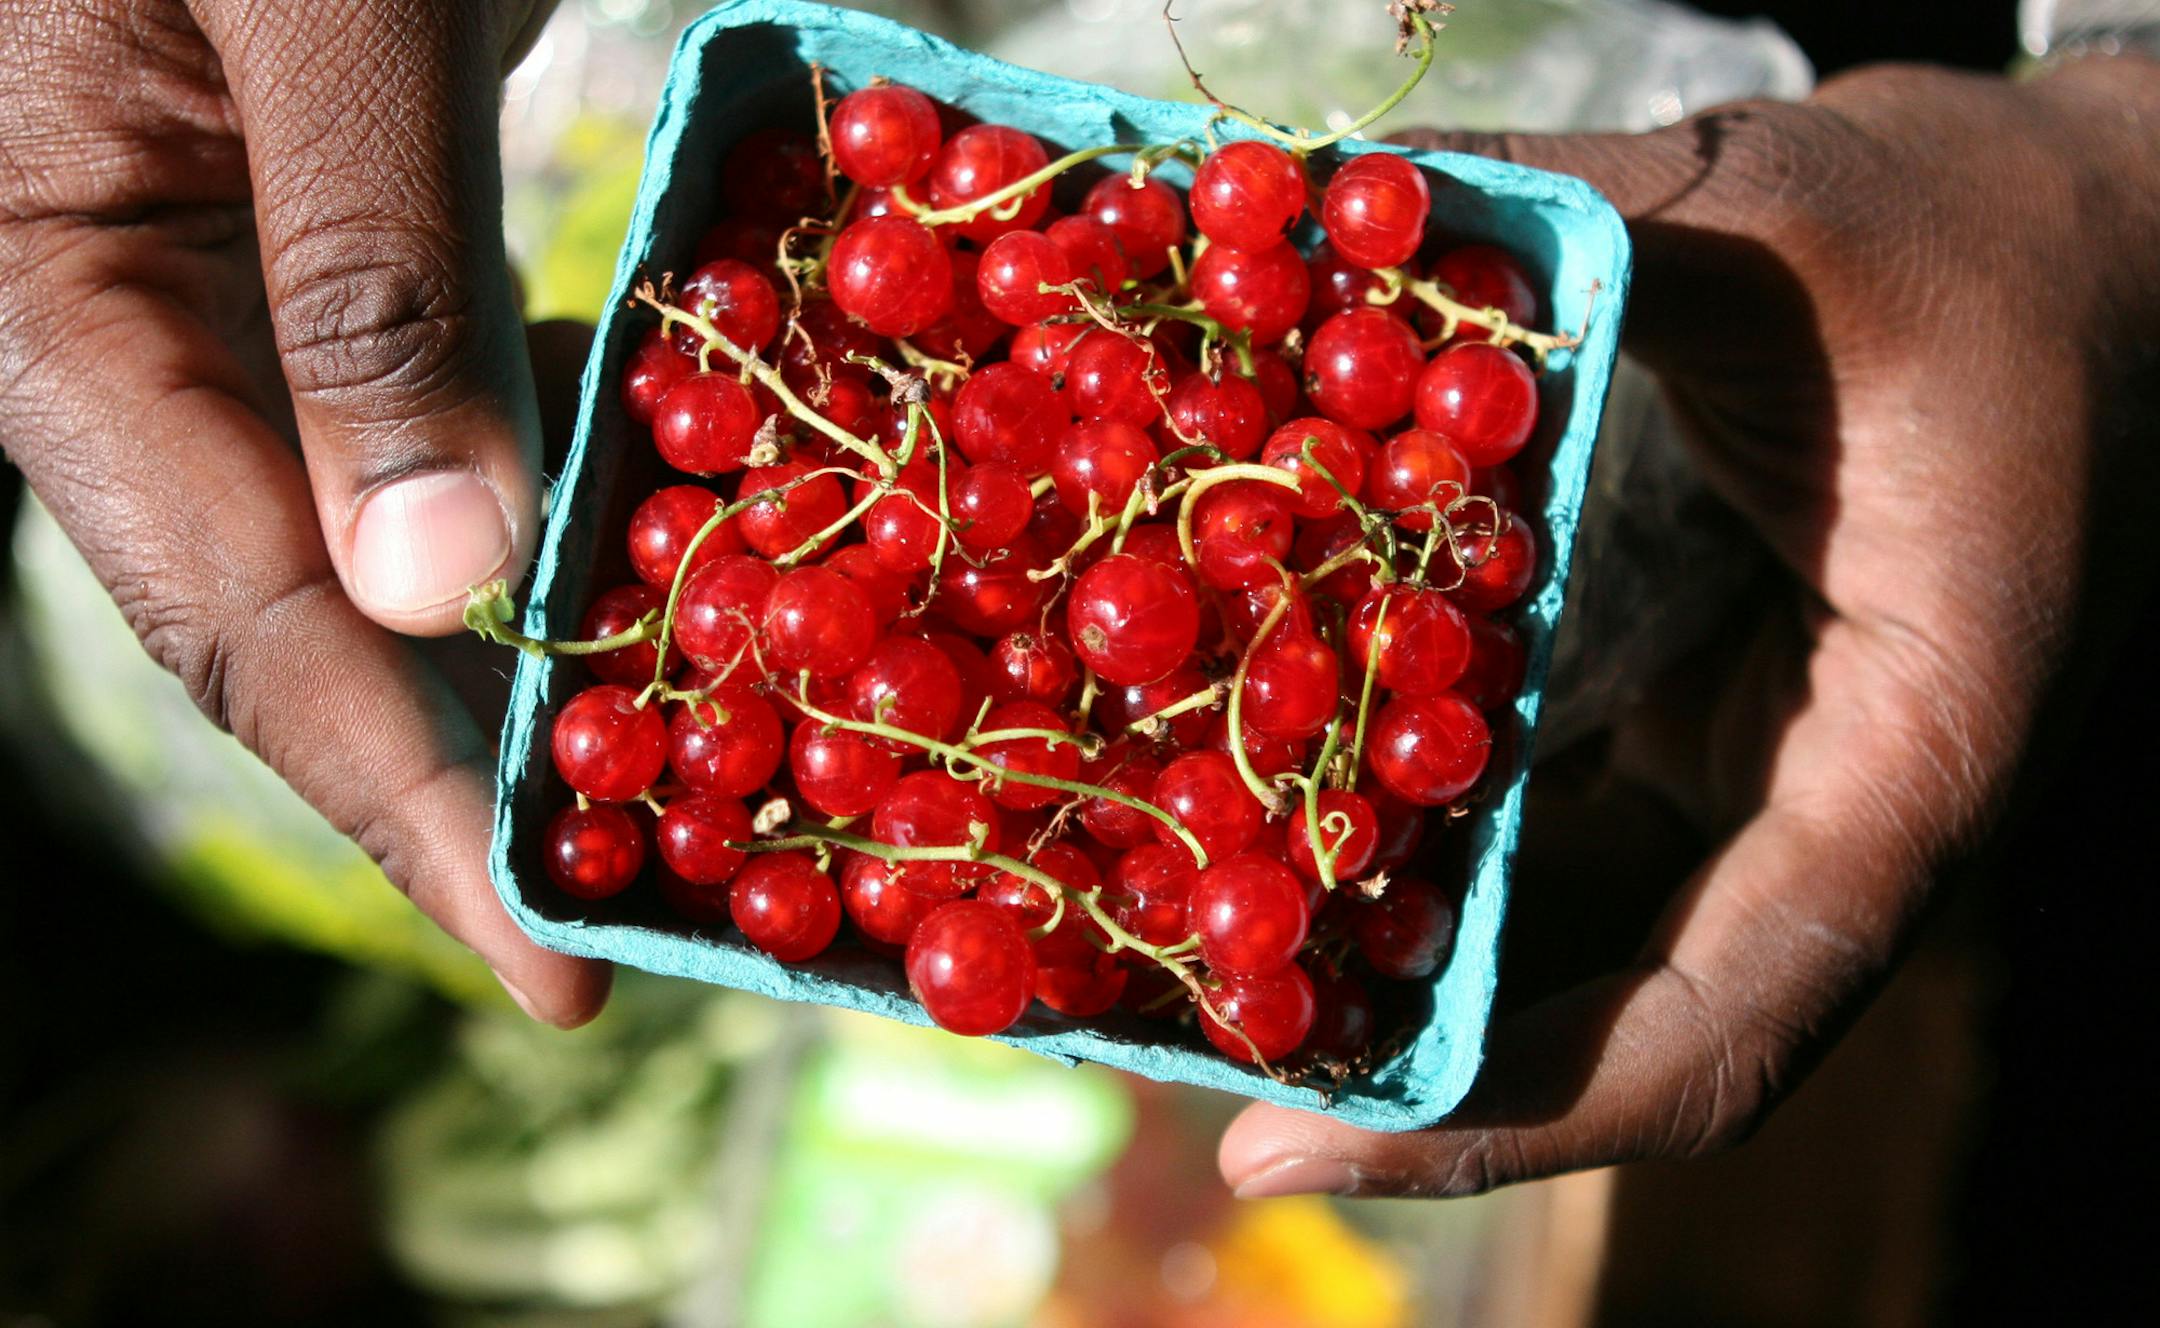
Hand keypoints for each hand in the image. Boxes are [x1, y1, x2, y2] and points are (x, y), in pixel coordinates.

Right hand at [0, 1, 608, 1024]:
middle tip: (652, 909)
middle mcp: (135, 335)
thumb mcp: (311, 8)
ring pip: (385, 531)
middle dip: (476, 778)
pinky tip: (663, 545)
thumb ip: (360, 282)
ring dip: (533, 657)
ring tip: (686, 775)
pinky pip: (446, 404)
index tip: (559, 963)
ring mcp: (237, 296)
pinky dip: (557, 488)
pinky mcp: (338, 239)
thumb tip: (436, 590)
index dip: (402, 812)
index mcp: (51, 303)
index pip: (244, 628)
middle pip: (310, 623)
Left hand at [1220, 57, 2159, 1196]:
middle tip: (1183, 1067)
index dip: (1502, 1117)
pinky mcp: (1718, 730)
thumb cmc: (1990, 233)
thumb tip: (1311, 207)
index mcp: (1908, 765)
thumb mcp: (1791, 208)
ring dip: (1399, 969)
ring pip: (1582, 949)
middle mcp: (1838, 820)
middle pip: (1617, 1028)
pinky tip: (1278, 810)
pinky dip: (1428, 847)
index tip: (1287, 1153)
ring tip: (1192, 962)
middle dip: (1406, 1074)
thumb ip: (1571, 227)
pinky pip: (1565, 839)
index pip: (1711, 1025)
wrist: (2106, 246)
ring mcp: (1774, 787)